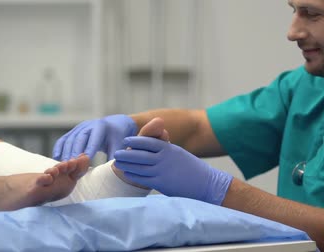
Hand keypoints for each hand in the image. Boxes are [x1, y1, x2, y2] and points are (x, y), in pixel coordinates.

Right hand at [52, 114, 136, 160]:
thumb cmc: (117, 136)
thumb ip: (115, 154)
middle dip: (74, 152)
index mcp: (101, 127)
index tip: (85, 161)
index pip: (94, 139)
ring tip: (63, 165)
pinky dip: (59, 148)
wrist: (114, 125)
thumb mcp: (119, 143)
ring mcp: (79, 127)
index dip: (89, 149)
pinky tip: (56, 158)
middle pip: (79, 139)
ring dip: (65, 152)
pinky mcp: (73, 131)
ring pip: (69, 139)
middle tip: (71, 165)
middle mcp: (88, 125)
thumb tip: (112, 167)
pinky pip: (64, 139)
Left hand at [114, 136, 232, 204]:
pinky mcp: (162, 183)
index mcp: (169, 149)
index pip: (148, 142)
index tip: (126, 140)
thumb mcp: (179, 154)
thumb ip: (166, 150)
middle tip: (116, 152)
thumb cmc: (193, 169)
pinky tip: (128, 174)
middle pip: (140, 154)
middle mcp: (164, 158)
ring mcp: (162, 171)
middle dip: (127, 153)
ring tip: (117, 163)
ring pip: (139, 167)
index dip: (136, 141)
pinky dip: (134, 175)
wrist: (206, 183)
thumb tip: (156, 146)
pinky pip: (144, 178)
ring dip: (127, 164)